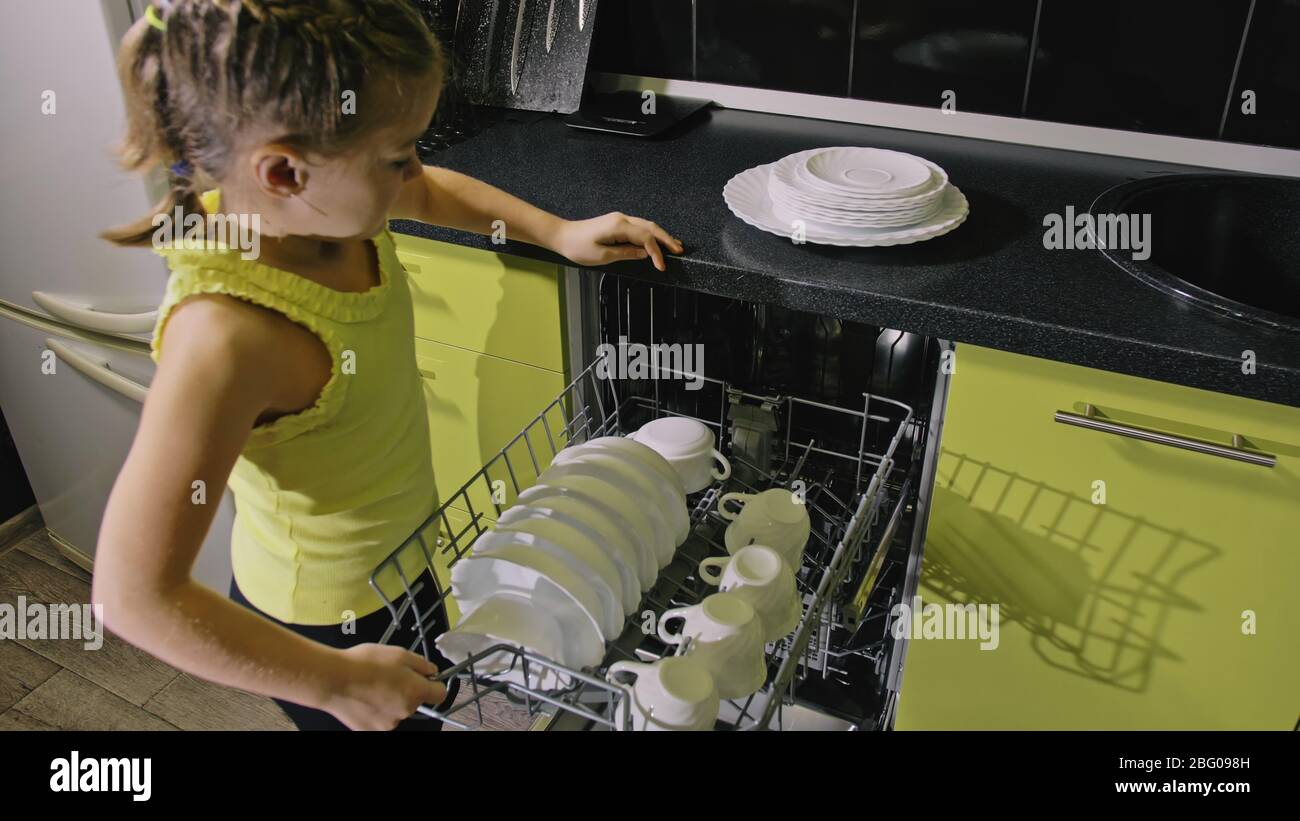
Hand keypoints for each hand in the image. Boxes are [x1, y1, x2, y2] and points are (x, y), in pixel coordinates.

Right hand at [320, 643, 448, 730]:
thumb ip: (421, 664)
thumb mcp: (399, 653)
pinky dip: (374, 711)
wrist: (333, 679)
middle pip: (414, 701)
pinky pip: (379, 719)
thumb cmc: (366, 662)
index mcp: (416, 692)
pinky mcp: (370, 731)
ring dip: (389, 701)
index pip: (440, 694)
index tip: (423, 677)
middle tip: (388, 676)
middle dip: (406, 690)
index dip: (433, 684)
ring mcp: (387, 724)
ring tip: (371, 686)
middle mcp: (405, 712)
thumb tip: (432, 672)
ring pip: (396, 711)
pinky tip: (362, 698)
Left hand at [552, 212, 683, 271]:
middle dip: (666, 239)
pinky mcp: (617, 223)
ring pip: (647, 226)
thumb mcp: (603, 256)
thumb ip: (626, 253)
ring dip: (661, 235)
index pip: (646, 238)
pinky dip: (651, 234)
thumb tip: (644, 254)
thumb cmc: (577, 246)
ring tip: (674, 245)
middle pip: (651, 227)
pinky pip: (639, 227)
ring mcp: (619, 220)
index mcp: (619, 226)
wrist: (562, 235)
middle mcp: (622, 219)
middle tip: (680, 251)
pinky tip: (657, 240)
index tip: (662, 266)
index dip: (657, 252)